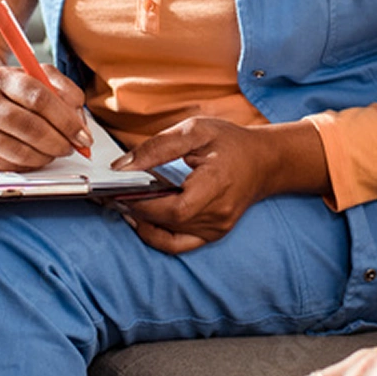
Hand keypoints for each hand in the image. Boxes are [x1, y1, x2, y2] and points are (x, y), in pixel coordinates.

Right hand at [0, 62, 90, 171]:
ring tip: (58, 150)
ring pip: (21, 151)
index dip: (66, 120)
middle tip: (74, 146)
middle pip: (31, 127)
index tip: (83, 134)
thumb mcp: (39, 79)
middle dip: (60, 141)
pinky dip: (32, 163)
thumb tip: (80, 122)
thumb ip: (65, 92)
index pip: (39, 98)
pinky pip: (11, 164)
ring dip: (48, 155)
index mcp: (2, 78)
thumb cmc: (11, 94)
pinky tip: (38, 155)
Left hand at [114, 117, 327, 253]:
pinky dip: (155, 235)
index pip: (173, 208)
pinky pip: (177, 245)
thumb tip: (122, 167)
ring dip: (142, 221)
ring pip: (168, 235)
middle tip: (111, 193)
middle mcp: (218, 214)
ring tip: (123, 202)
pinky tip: (141, 220)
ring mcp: (216, 228)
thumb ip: (158, 147)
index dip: (142, 204)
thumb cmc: (231, 143)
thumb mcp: (195, 130)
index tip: (117, 190)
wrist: (264, 161)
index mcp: (216, 185)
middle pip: (167, 223)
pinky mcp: (213, 234)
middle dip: (135, 209)